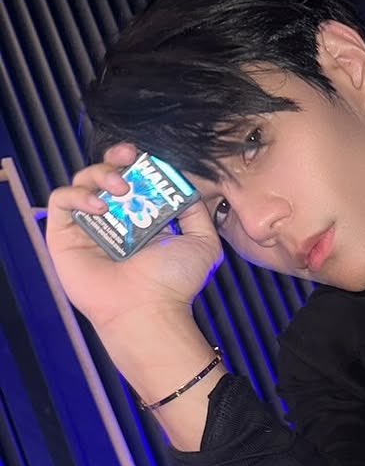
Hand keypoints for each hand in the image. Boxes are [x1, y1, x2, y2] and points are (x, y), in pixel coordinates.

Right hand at [45, 143, 222, 330]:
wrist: (148, 311)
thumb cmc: (174, 283)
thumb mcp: (202, 242)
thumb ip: (196, 212)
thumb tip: (188, 186)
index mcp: (141, 218)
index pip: (133, 178)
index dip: (137, 161)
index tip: (145, 154)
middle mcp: (113, 220)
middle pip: (105, 173)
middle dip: (116, 158)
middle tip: (128, 157)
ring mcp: (88, 227)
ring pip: (82, 180)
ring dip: (100, 173)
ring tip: (119, 187)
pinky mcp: (64, 235)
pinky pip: (61, 200)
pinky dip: (78, 194)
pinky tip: (100, 208)